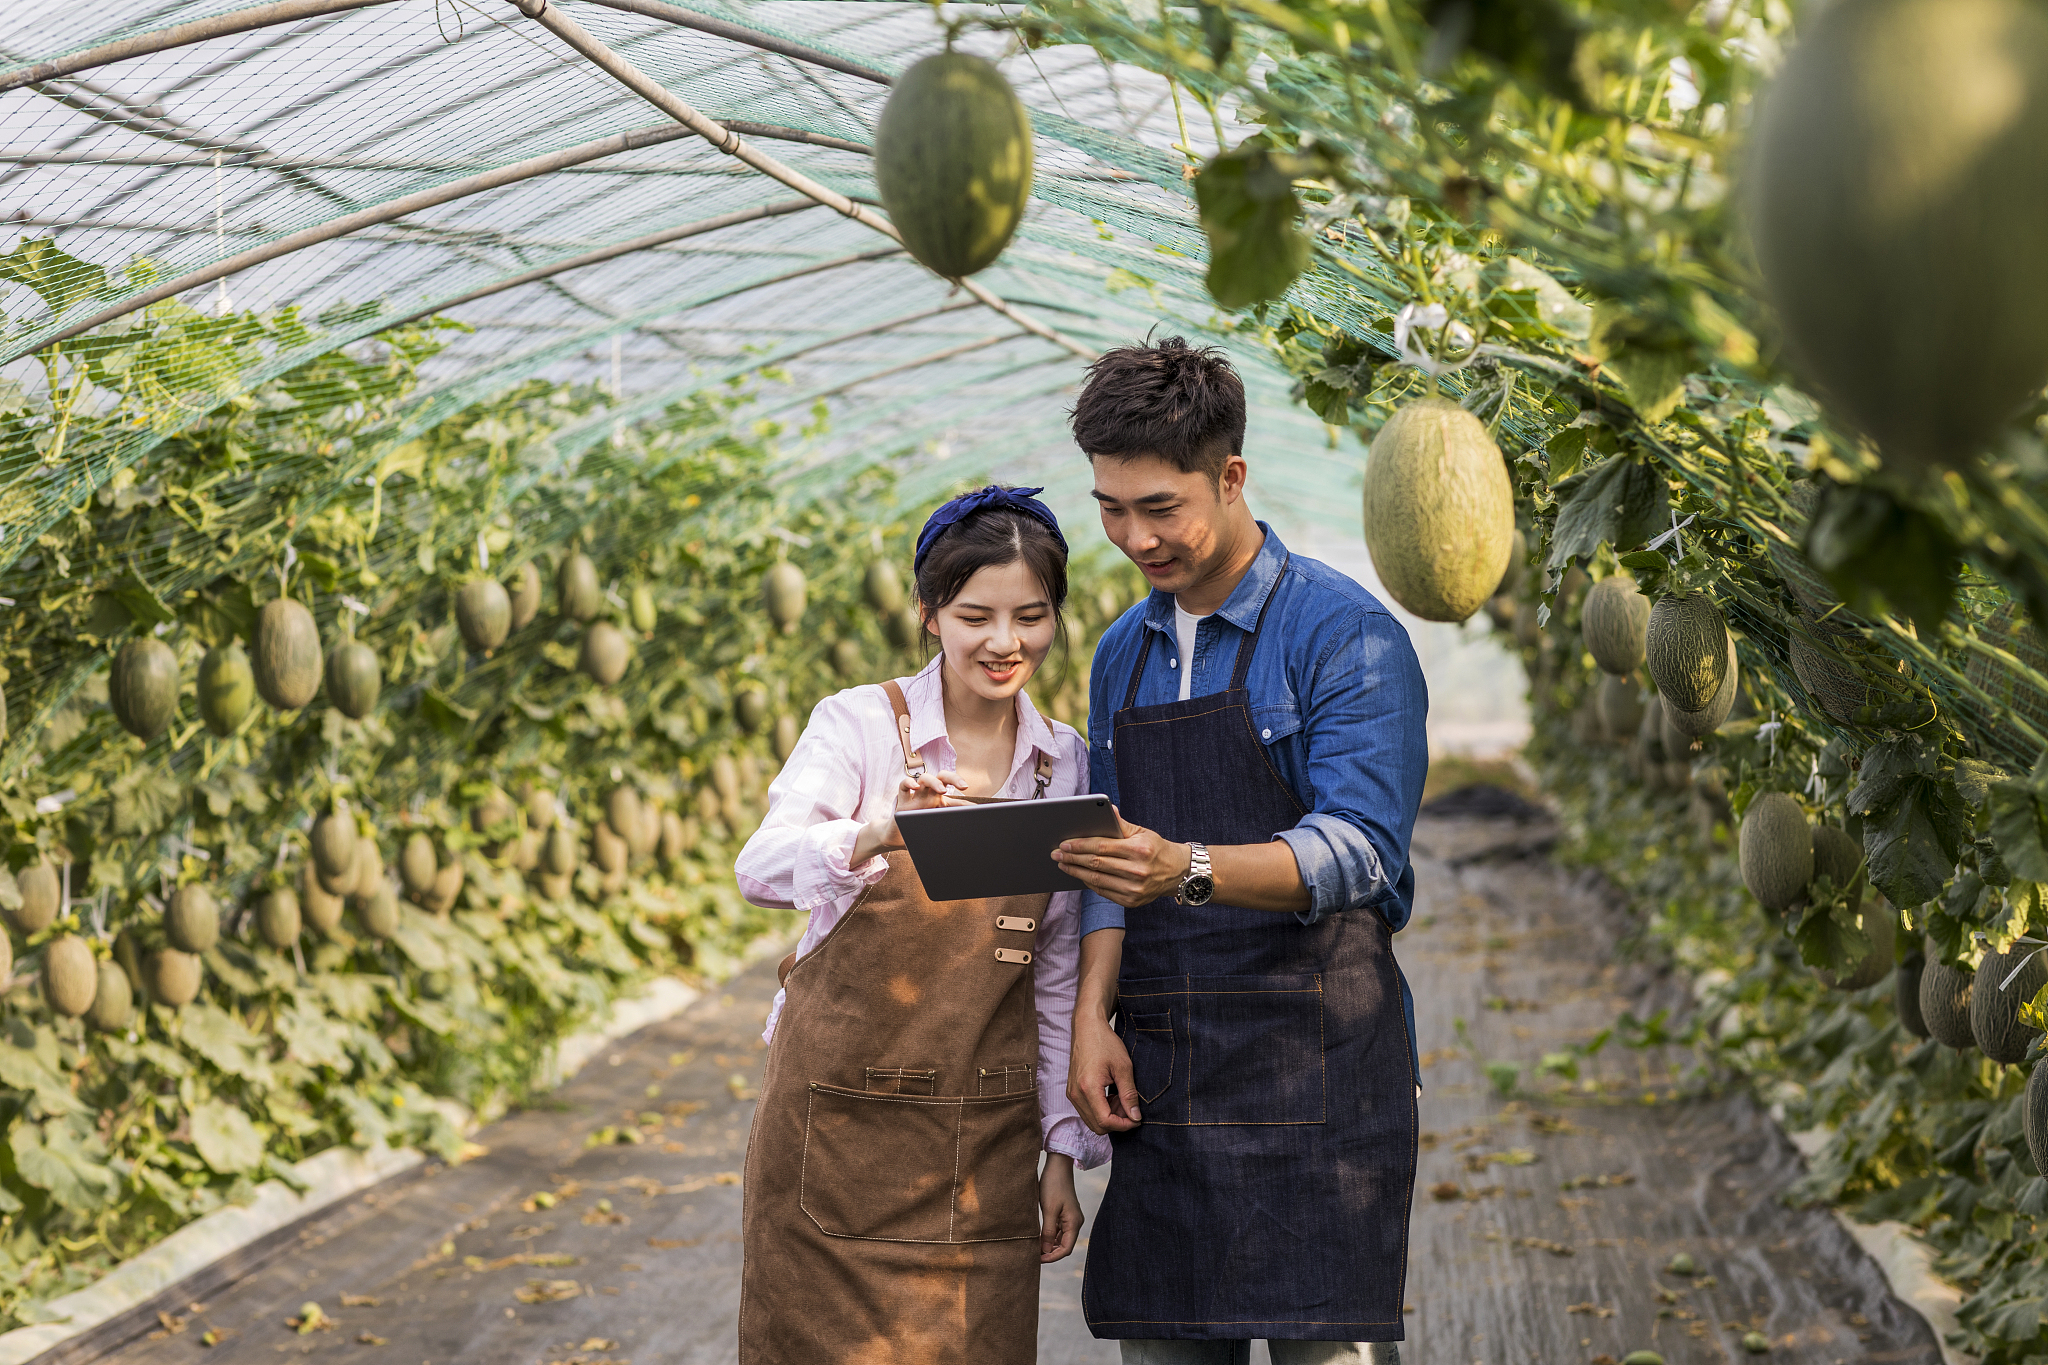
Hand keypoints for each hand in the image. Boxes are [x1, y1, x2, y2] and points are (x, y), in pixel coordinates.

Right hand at [852, 769, 966, 862]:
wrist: (897, 837)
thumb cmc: (918, 830)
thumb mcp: (936, 828)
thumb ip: (949, 828)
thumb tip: (968, 838)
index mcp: (940, 801)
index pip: (955, 798)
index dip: (966, 802)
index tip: (976, 808)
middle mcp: (929, 795)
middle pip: (942, 778)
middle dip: (954, 778)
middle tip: (964, 786)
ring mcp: (916, 796)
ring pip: (925, 778)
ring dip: (934, 782)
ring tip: (941, 790)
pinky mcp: (902, 801)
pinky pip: (903, 785)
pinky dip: (908, 783)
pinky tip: (915, 787)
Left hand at [1038, 1154, 1082, 1262]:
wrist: (1057, 1166)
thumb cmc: (1053, 1186)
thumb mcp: (1049, 1209)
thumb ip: (1048, 1231)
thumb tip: (1046, 1251)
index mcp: (1074, 1223)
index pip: (1066, 1249)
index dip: (1052, 1257)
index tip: (1037, 1259)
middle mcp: (1075, 1222)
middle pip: (1064, 1245)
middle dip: (1050, 1252)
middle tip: (1033, 1255)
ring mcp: (1070, 1218)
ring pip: (1061, 1238)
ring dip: (1049, 1244)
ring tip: (1034, 1247)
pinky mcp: (1065, 1213)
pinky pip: (1058, 1230)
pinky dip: (1050, 1236)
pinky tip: (1039, 1236)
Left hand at [1052, 809, 1192, 907]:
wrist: (1177, 873)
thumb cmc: (1156, 849)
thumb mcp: (1142, 832)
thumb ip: (1120, 823)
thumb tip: (1105, 808)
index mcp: (1139, 850)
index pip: (1102, 847)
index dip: (1080, 845)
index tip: (1064, 843)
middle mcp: (1138, 871)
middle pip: (1096, 864)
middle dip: (1072, 858)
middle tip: (1057, 854)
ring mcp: (1134, 889)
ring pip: (1097, 880)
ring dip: (1076, 872)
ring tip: (1063, 864)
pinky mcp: (1131, 901)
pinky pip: (1103, 891)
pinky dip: (1088, 882)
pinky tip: (1079, 874)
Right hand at [1066, 1010, 1139, 1133]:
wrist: (1087, 1028)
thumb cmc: (1104, 1043)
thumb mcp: (1123, 1067)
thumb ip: (1129, 1094)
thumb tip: (1135, 1116)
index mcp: (1088, 1088)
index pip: (1105, 1121)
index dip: (1123, 1125)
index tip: (1137, 1118)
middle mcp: (1076, 1094)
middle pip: (1097, 1126)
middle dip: (1117, 1122)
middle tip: (1131, 1109)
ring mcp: (1072, 1094)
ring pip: (1092, 1120)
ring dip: (1109, 1117)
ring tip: (1122, 1099)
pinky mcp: (1073, 1091)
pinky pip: (1087, 1111)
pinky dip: (1102, 1110)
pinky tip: (1112, 1096)